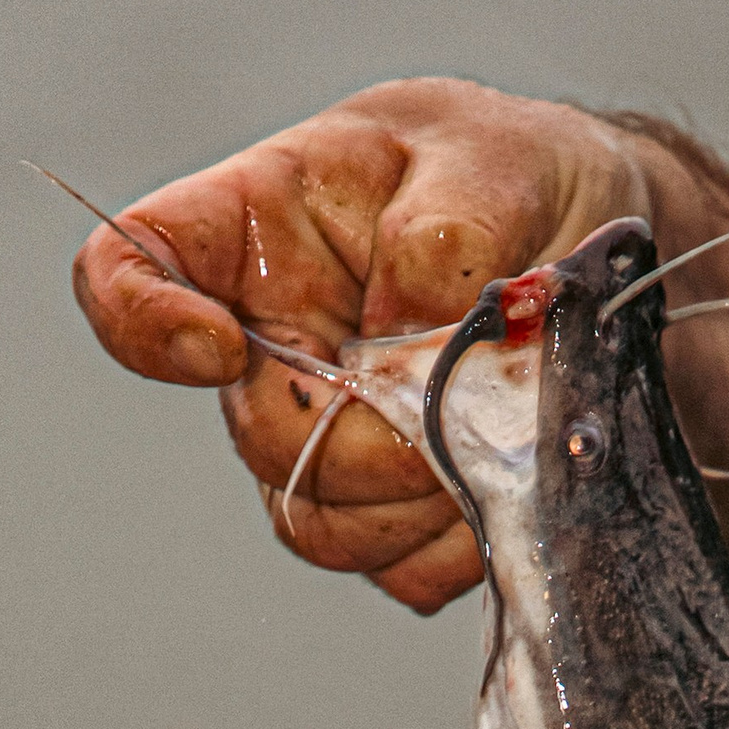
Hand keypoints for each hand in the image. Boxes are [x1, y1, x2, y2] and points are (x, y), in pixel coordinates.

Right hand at [71, 83, 728, 611]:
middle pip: (263, 437)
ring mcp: (319, 443)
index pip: (127, 271)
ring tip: (511, 421)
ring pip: (322, 525)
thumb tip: (404, 326)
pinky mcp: (383, 521)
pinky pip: (397, 572)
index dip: (144, 322)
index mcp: (258, 227)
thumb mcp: (505, 157)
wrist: (601, 268)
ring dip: (430, 492)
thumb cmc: (525, 183)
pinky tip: (515, 473)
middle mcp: (269, 345)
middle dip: (378, 428)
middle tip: (478, 378)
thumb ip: (448, 225)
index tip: (223, 344)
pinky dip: (467, 540)